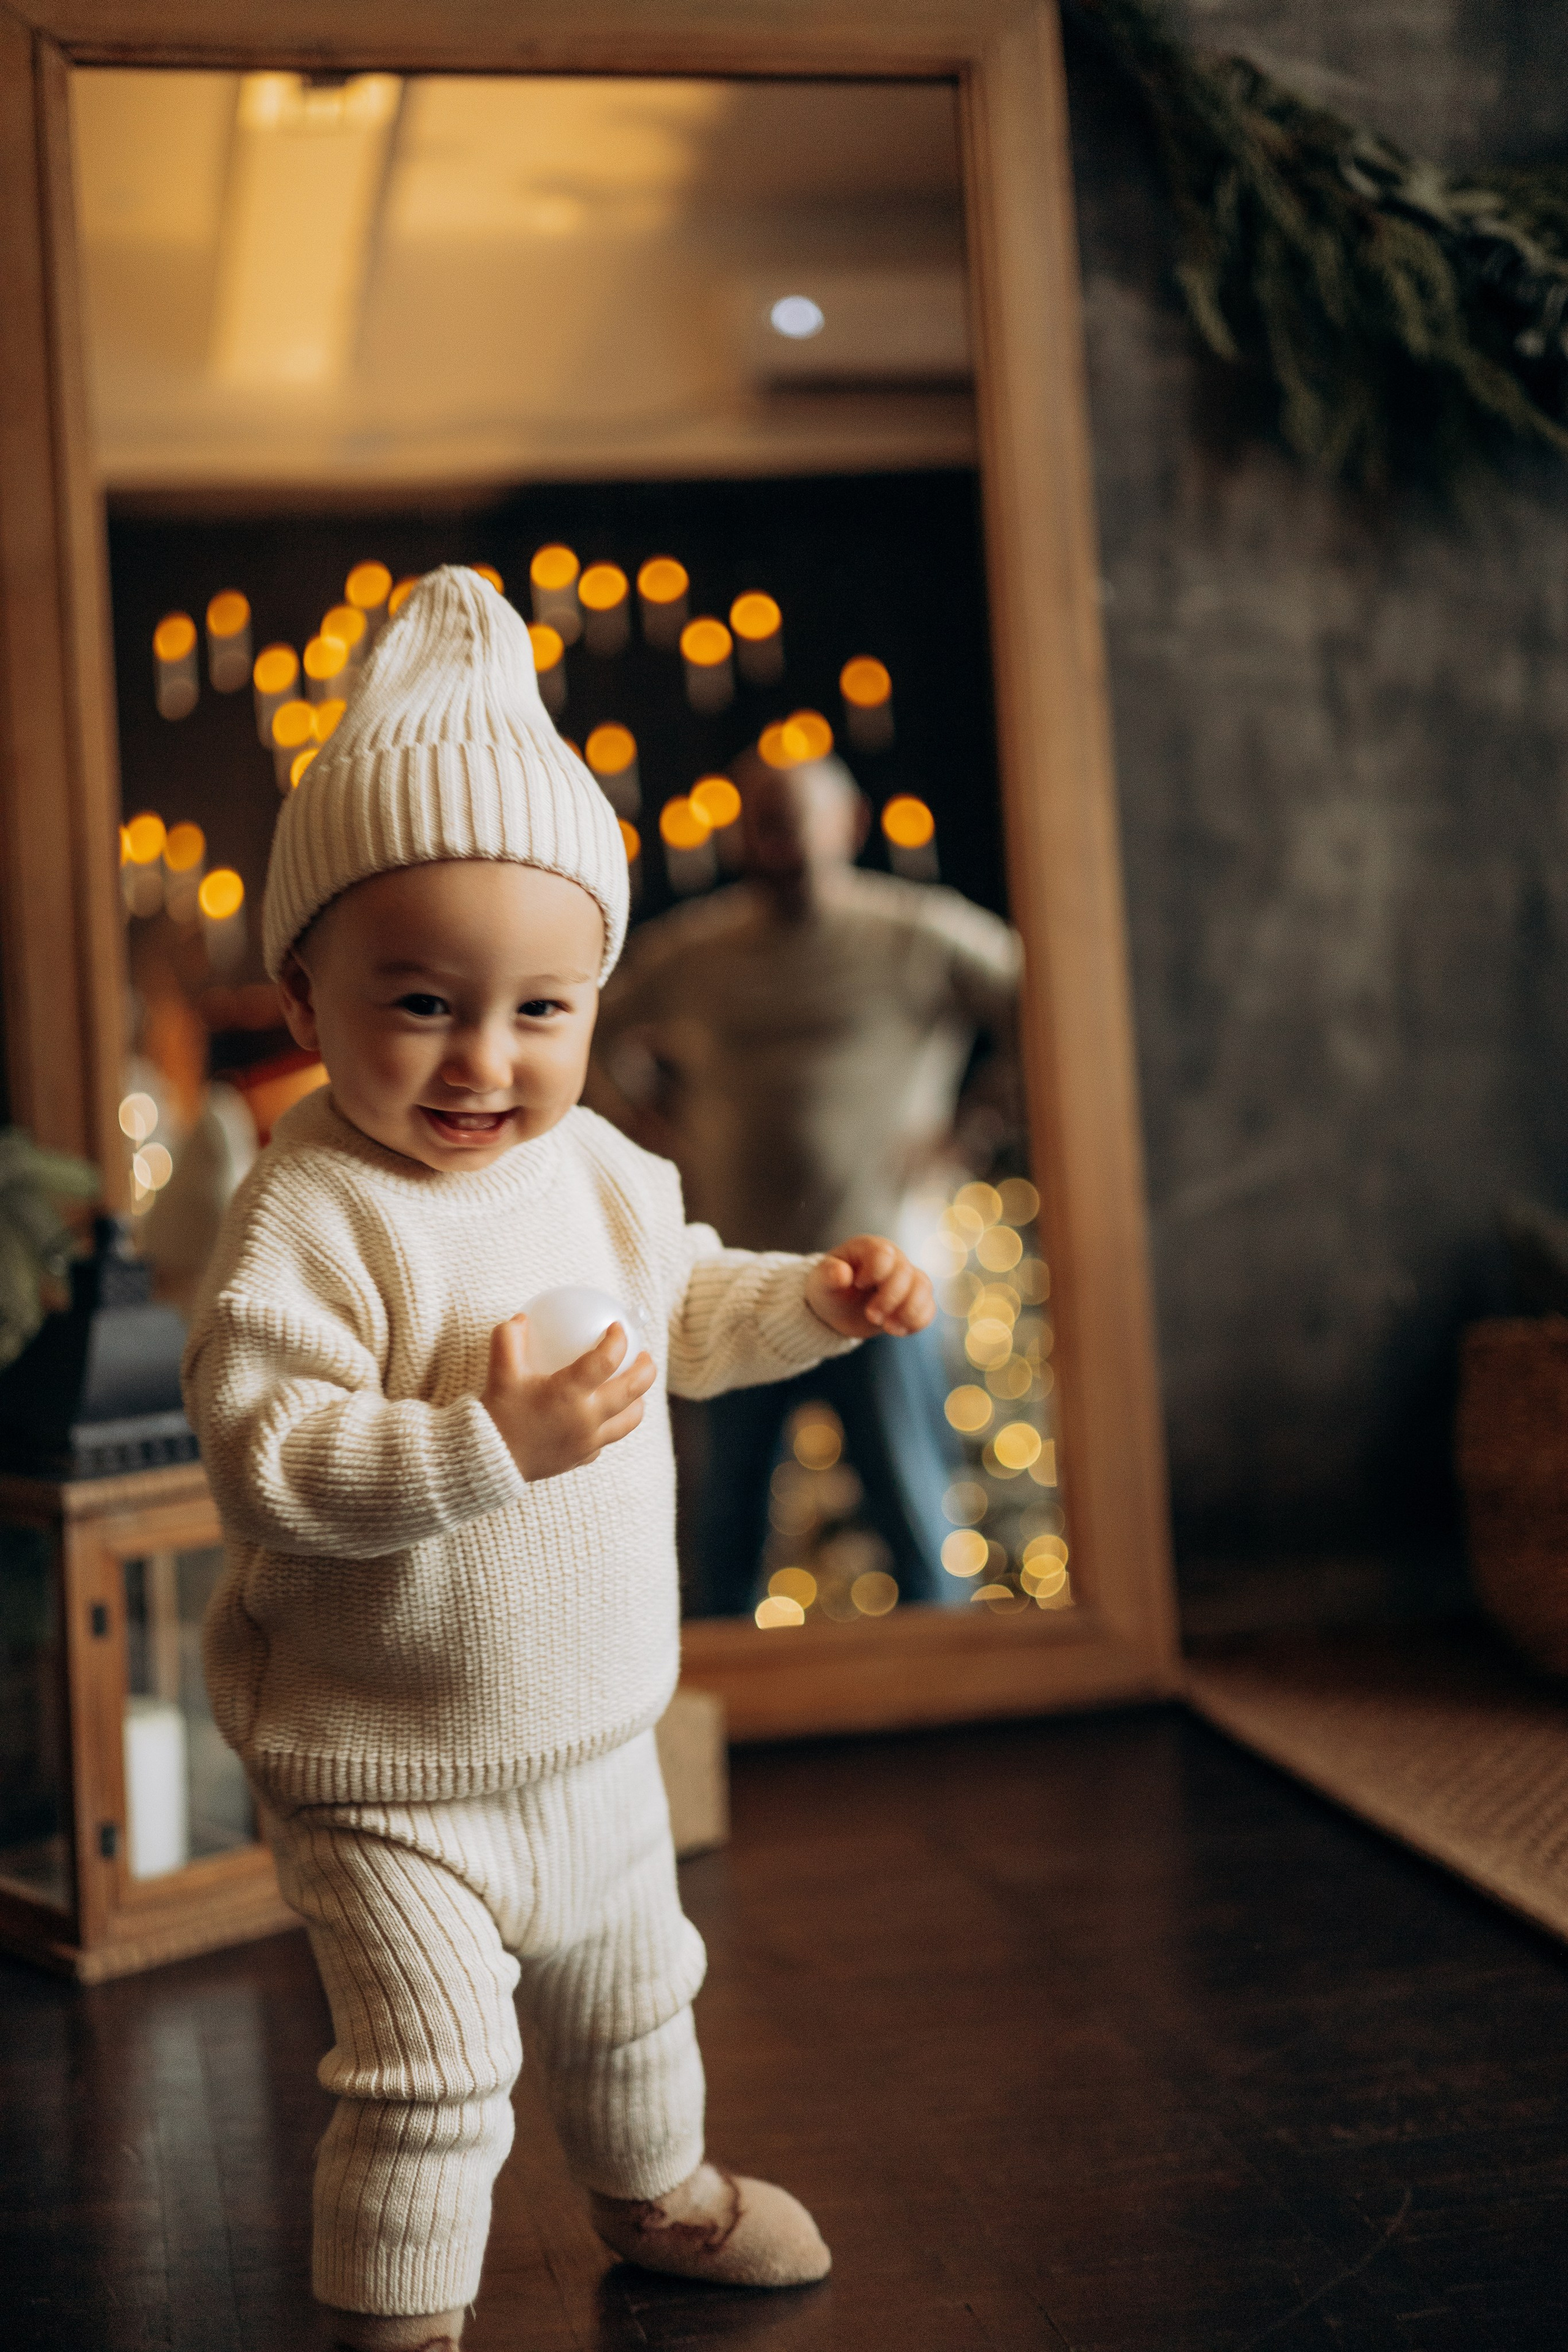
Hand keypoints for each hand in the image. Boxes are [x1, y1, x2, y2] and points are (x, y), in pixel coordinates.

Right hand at [482, 1316, 654, 1481]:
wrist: (488, 1461)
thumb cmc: (497, 1412)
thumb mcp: (500, 1370)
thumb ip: (509, 1338)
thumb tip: (522, 1318)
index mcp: (569, 1393)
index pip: (606, 1360)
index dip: (618, 1340)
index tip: (618, 1327)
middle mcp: (586, 1418)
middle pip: (633, 1390)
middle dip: (646, 1369)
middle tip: (644, 1356)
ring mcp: (589, 1441)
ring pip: (630, 1419)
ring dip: (638, 1400)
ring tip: (634, 1387)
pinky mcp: (584, 1457)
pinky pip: (607, 1438)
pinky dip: (612, 1423)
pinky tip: (604, 1414)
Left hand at [805, 1236, 934, 1339]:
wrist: (838, 1310)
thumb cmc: (829, 1290)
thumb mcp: (821, 1283)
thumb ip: (828, 1275)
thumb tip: (841, 1273)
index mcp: (869, 1248)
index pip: (884, 1254)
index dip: (875, 1274)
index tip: (858, 1285)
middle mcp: (893, 1259)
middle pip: (906, 1273)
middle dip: (889, 1299)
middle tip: (871, 1316)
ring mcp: (907, 1279)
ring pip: (923, 1288)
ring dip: (908, 1312)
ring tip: (888, 1328)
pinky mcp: (914, 1300)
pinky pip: (928, 1308)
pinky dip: (916, 1322)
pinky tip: (896, 1331)